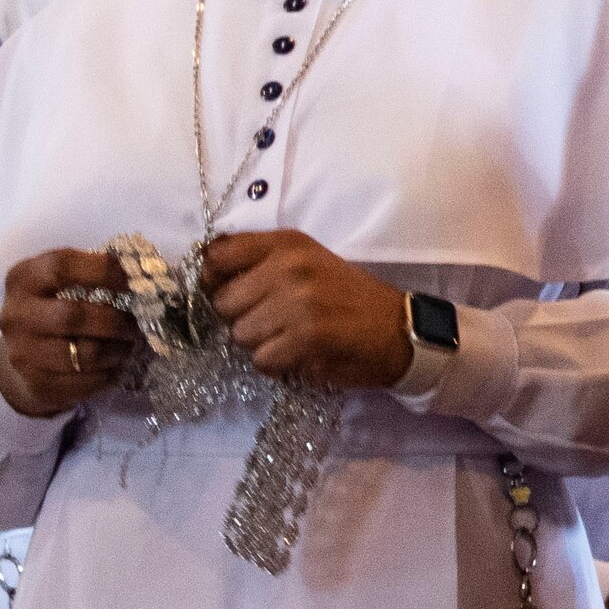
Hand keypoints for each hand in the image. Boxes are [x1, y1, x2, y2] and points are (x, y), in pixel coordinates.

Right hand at [0, 246, 143, 419]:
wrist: (20, 358)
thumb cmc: (50, 310)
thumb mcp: (55, 284)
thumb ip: (88, 275)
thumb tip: (140, 274)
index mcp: (22, 280)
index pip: (61, 267)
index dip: (101, 270)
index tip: (131, 279)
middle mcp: (16, 316)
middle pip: (73, 316)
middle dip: (115, 320)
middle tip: (136, 322)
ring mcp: (24, 354)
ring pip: (85, 354)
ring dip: (117, 350)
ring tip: (128, 344)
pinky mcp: (38, 384)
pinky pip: (88, 381)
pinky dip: (109, 373)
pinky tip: (114, 364)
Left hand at [201, 232, 417, 390]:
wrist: (400, 330)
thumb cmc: (349, 298)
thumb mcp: (308, 262)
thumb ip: (261, 263)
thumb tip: (207, 281)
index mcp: (286, 244)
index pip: (216, 257)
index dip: (213, 282)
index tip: (232, 294)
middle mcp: (288, 266)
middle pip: (223, 303)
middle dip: (241, 319)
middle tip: (273, 323)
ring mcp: (297, 302)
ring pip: (239, 336)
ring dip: (260, 345)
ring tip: (291, 339)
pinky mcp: (306, 338)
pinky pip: (262, 360)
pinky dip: (277, 365)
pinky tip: (300, 355)